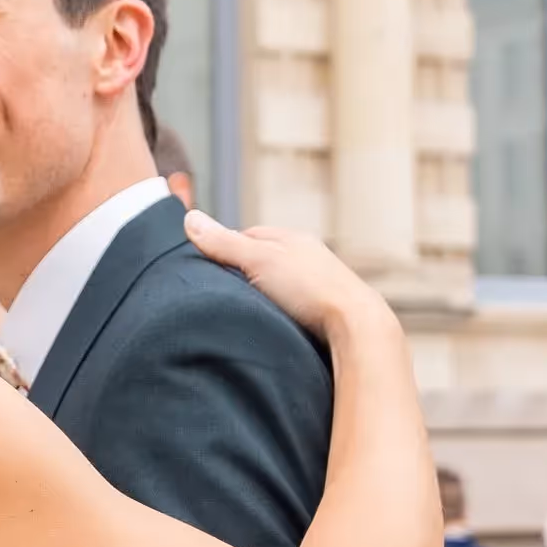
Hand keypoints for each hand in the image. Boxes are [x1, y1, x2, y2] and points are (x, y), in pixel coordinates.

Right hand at [183, 216, 386, 342]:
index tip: (204, 265)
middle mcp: (306, 258)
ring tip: (242, 312)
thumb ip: (224, 244)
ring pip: (277, 286)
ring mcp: (316, 285)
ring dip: (261, 297)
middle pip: (262, 261)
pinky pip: (290, 308)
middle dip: (242, 274)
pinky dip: (277, 314)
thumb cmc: (311, 289)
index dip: (224, 249)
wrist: (356, 327)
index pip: (248, 236)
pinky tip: (270, 326)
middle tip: (219, 292)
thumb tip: (190, 218)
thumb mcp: (259, 260)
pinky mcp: (322, 313)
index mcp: (292, 240)